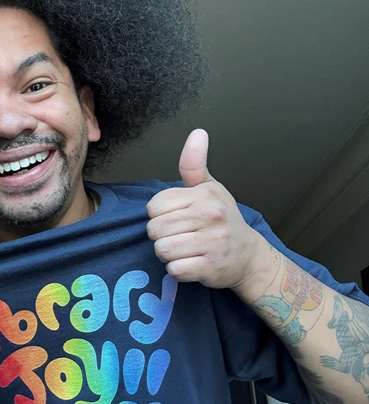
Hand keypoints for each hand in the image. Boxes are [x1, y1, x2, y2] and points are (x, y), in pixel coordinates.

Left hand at [146, 129, 263, 288]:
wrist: (248, 255)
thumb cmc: (222, 220)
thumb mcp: (210, 188)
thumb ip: (194, 165)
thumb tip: (198, 133)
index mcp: (204, 195)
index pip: (155, 206)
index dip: (159, 215)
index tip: (176, 217)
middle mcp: (210, 216)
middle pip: (155, 229)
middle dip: (162, 236)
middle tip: (180, 236)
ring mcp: (212, 243)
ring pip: (162, 250)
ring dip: (168, 254)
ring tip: (185, 249)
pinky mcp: (210, 268)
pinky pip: (174, 270)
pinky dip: (178, 270)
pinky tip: (192, 263)